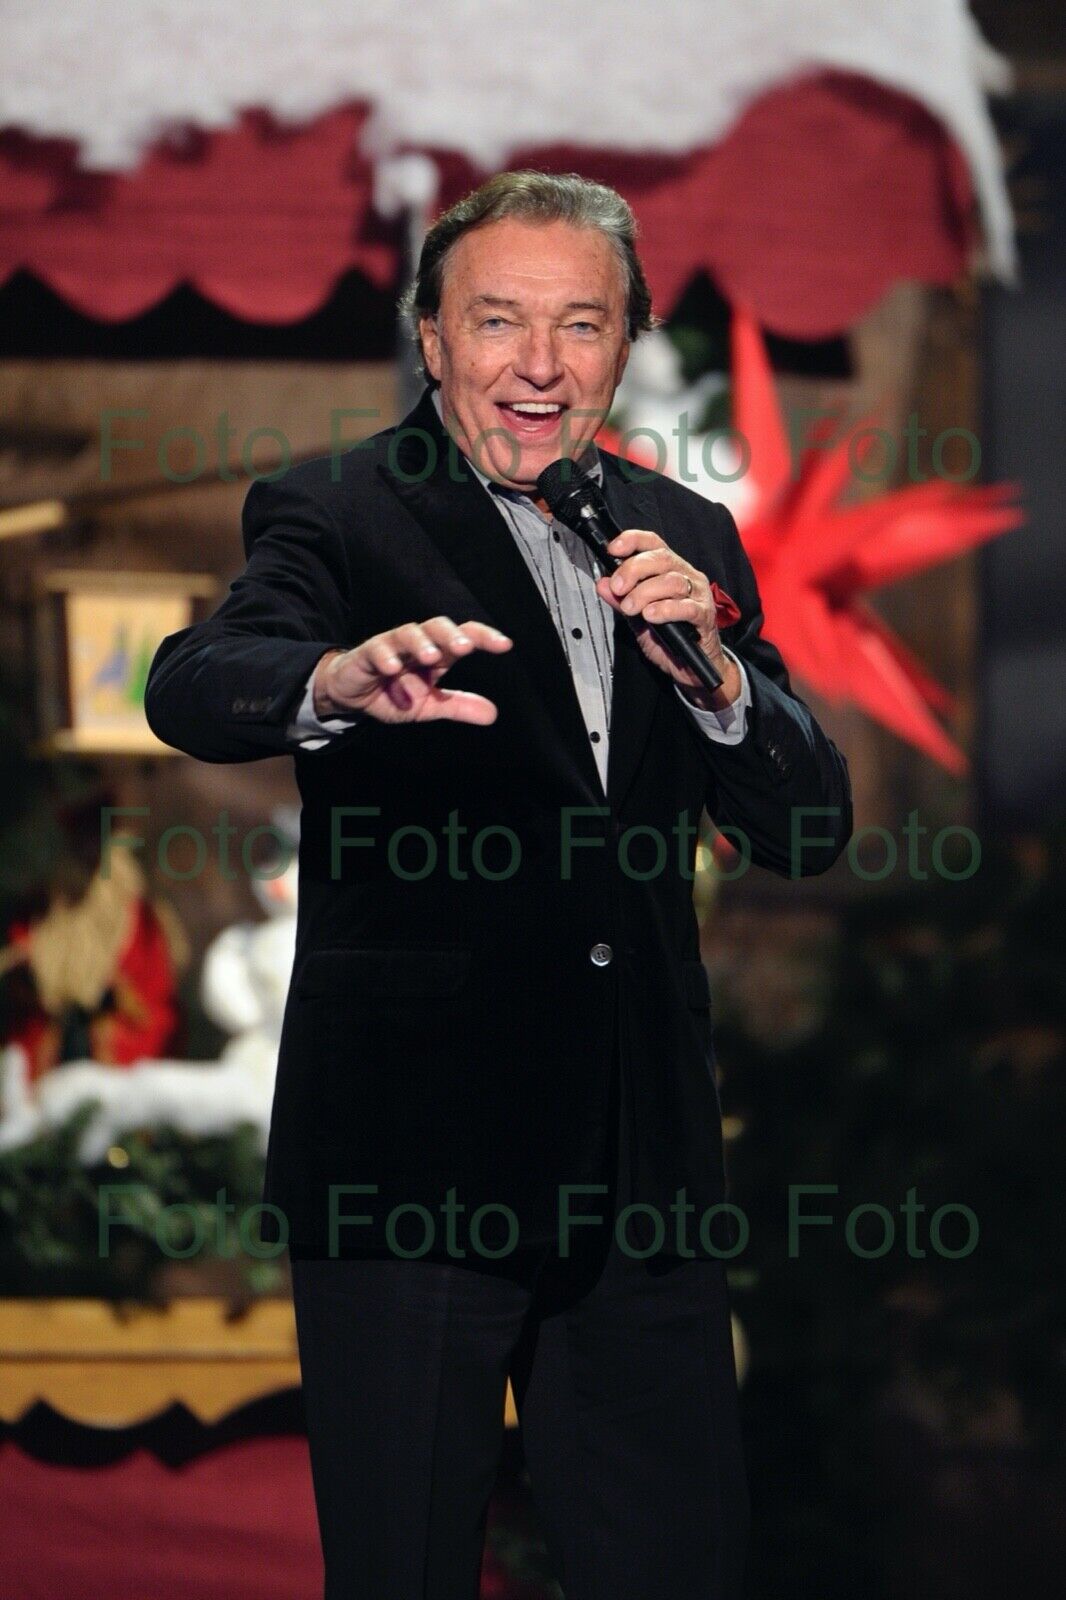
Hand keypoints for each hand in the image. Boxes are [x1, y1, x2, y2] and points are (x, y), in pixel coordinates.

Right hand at [313, 617, 512, 724]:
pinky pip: (376, 650)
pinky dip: (385, 657)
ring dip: (421, 643)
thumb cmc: (393, 693)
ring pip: (407, 633)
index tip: (505, 645)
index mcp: (437, 653)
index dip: (484, 637)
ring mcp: (391, 646)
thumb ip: (459, 706)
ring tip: (431, 657)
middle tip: (465, 648)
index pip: (463, 637)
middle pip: (437, 627)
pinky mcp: (366, 654)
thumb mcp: (429, 705)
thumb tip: (493, 714)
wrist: (353, 697)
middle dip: (452, 635)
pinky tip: (394, 668)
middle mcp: (417, 644)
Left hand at [593, 530, 740, 709]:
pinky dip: (666, 609)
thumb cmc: (669, 639)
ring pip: (673, 581)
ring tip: (631, 608)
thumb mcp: (637, 619)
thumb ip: (621, 600)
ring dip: (645, 593)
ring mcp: (699, 595)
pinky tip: (651, 616)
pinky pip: (687, 607)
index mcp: (671, 570)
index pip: (653, 543)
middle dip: (634, 570)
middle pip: (662, 558)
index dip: (633, 541)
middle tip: (618, 588)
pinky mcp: (705, 616)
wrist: (690, 668)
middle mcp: (687, 576)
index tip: (612, 549)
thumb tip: (602, 583)